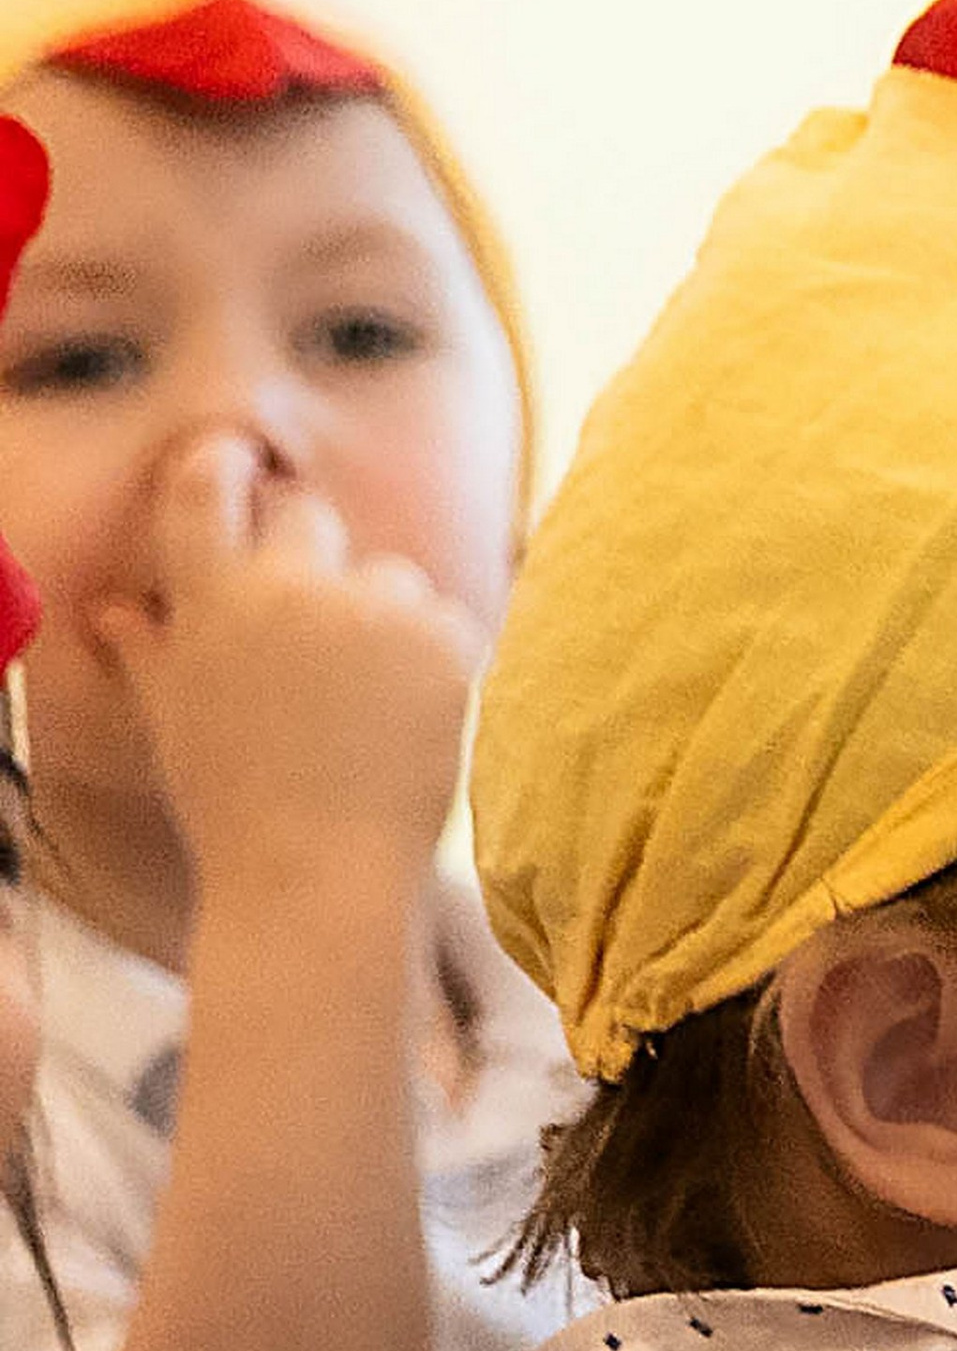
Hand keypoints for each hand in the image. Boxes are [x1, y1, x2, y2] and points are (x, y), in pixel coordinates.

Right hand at [94, 430, 477, 895]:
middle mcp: (285, 587)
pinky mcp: (439, 645)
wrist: (317, 882)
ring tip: (370, 707)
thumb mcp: (175, 725)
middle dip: (316, 559)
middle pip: (308, 515)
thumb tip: (114, 611)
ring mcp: (366, 612)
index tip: (241, 471)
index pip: (204, 484)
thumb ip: (150, 654)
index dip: (225, 468)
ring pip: (388, 574)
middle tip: (325, 637)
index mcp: (209, 597)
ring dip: (385, 617)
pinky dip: (438, 663)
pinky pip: (447, 622)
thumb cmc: (237, 813)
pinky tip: (413, 723)